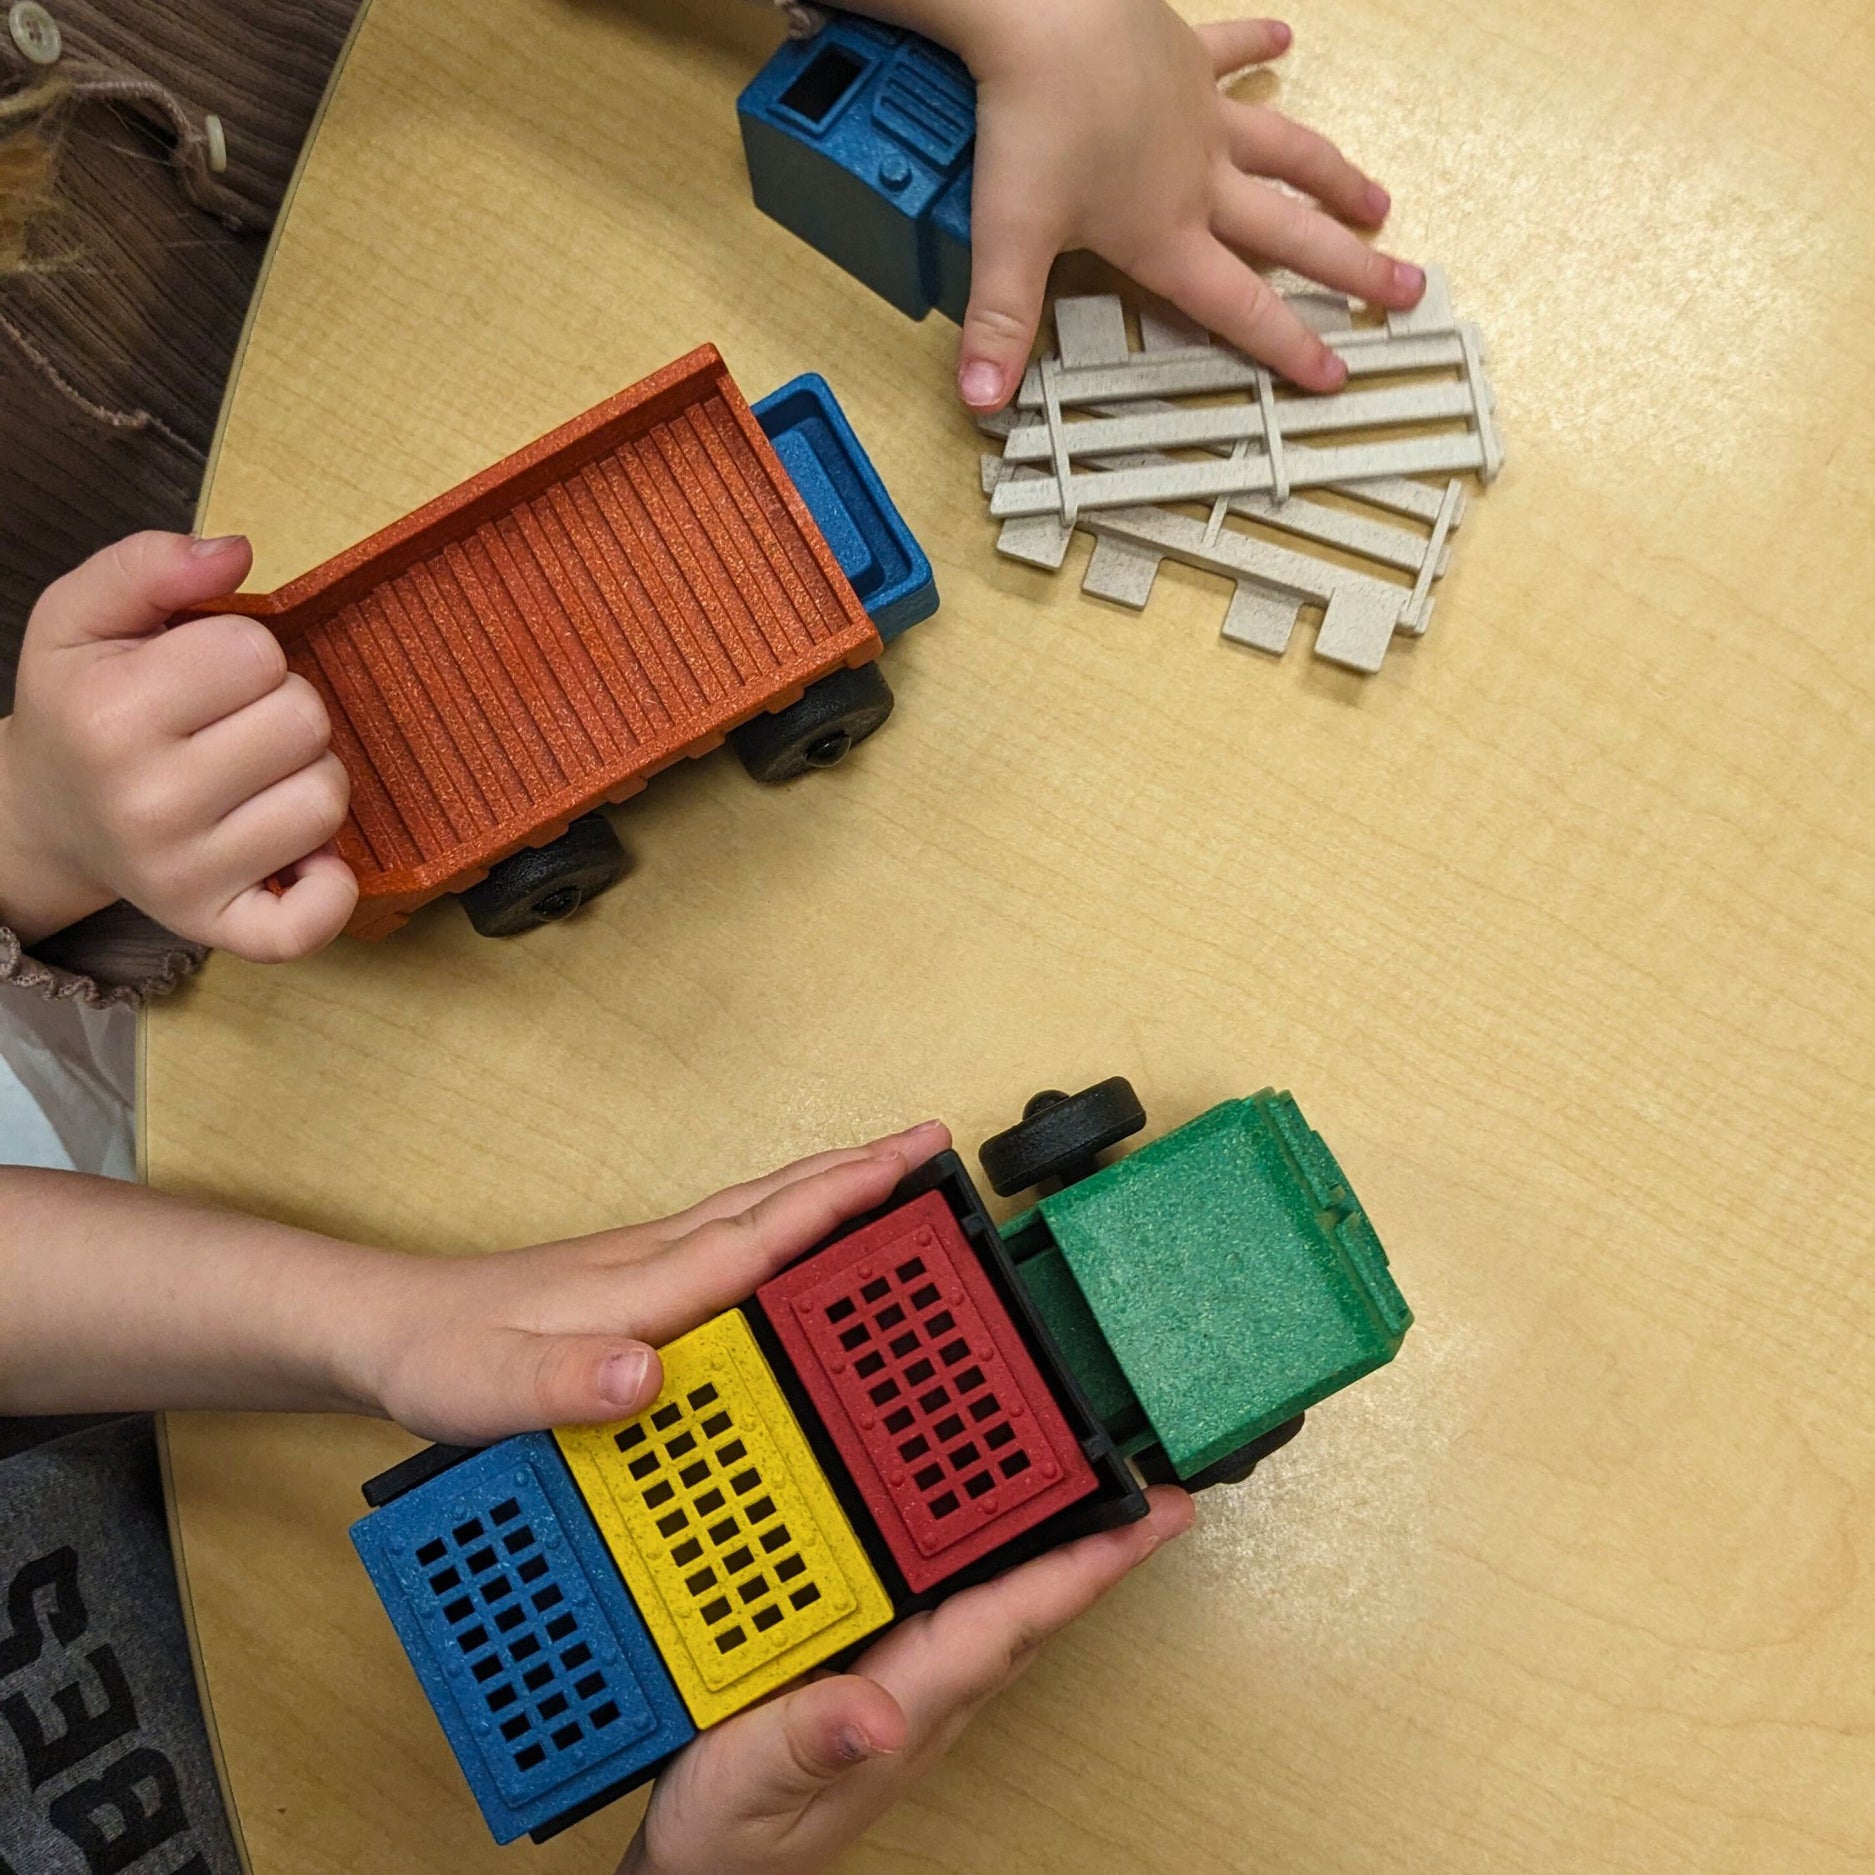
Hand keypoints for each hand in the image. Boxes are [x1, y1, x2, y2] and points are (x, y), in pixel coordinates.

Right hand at [0, 530, 356, 958]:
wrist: (49, 816)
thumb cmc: (82, 706)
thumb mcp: (82, 616)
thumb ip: (150, 564)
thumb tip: (237, 551)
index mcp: (112, 714)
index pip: (257, 651)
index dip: (245, 652)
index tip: (205, 674)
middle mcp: (146, 801)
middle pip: (305, 720)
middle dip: (282, 709)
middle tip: (232, 726)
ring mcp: (184, 873)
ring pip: (327, 799)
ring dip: (307, 777)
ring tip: (253, 777)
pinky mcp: (216, 926)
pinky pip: (312, 919)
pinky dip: (330, 888)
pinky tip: (306, 858)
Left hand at [354, 1121, 953, 1443]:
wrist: (379, 1331)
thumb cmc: (437, 1362)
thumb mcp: (488, 1392)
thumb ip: (563, 1385)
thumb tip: (645, 1375)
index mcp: (643, 1284)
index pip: (762, 1232)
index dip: (842, 1199)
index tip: (912, 1163)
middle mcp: (655, 1260)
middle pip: (777, 1201)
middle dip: (859, 1171)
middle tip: (932, 1145)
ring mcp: (646, 1264)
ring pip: (759, 1211)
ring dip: (827, 1188)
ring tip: (888, 1176)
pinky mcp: (633, 1281)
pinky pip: (734, 1236)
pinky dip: (787, 1219)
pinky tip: (793, 1241)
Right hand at [621, 1486, 1193, 1874]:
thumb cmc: (724, 1845)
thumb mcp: (746, 1787)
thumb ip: (807, 1741)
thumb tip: (878, 1714)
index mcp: (905, 1706)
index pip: (1016, 1620)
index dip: (1091, 1565)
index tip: (1156, 1517)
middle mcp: (919, 1692)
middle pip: (1024, 1600)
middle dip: (1088, 1538)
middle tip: (1138, 1472)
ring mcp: (900, 1686)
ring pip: (990, 1597)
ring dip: (1040, 1540)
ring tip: (1084, 1480)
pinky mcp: (870, 1678)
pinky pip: (942, 1602)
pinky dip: (972, 1555)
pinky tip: (973, 1523)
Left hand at [937, 3, 1423, 405]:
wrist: (1041, 11)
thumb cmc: (1029, 122)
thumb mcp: (1008, 236)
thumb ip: (1000, 323)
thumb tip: (981, 401)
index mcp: (1166, 232)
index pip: (1239, 307)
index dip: (1289, 346)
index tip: (1337, 374)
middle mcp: (1200, 178)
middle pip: (1290, 235)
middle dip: (1351, 271)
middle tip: (1409, 291)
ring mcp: (1199, 112)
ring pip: (1284, 153)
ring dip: (1332, 179)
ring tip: (1377, 202)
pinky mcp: (1183, 51)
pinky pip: (1232, 51)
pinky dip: (1259, 48)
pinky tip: (1286, 41)